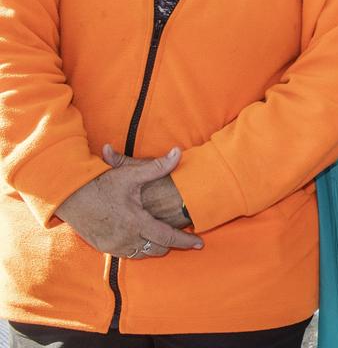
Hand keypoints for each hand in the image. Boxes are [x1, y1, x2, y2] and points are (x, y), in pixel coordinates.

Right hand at [55, 146, 201, 258]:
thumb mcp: (131, 174)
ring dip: (153, 247)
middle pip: (157, 249)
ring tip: (162, 237)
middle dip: (170, 244)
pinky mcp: (104, 247)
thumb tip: (178, 152)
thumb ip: (158, 167)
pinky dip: (138, 248)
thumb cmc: (101, 184)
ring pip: (142, 253)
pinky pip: (127, 253)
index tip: (200, 244)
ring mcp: (114, 245)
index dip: (186, 241)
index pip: (168, 237)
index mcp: (136, 222)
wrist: (68, 197)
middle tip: (181, 237)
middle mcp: (126, 238)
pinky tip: (142, 238)